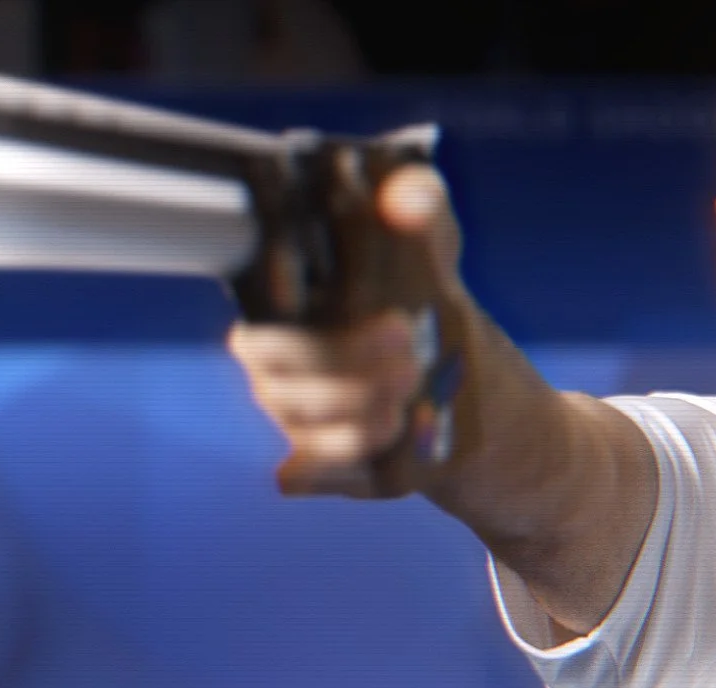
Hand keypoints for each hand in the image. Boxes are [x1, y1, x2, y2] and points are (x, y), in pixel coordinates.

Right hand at [228, 164, 463, 496]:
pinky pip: (315, 462)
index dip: (275, 285)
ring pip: (299, 412)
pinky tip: (398, 424)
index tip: (317, 291)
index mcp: (287, 294)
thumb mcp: (436, 244)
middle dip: (338, 353)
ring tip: (415, 381)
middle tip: (407, 339)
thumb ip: (423, 205)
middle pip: (275, 359)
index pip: (255, 285)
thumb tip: (403, 197)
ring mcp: (289, 409)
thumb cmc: (427, 293)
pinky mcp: (314, 457)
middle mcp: (273, 355)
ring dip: (359, 400)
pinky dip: (357, 445)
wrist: (460, 376)